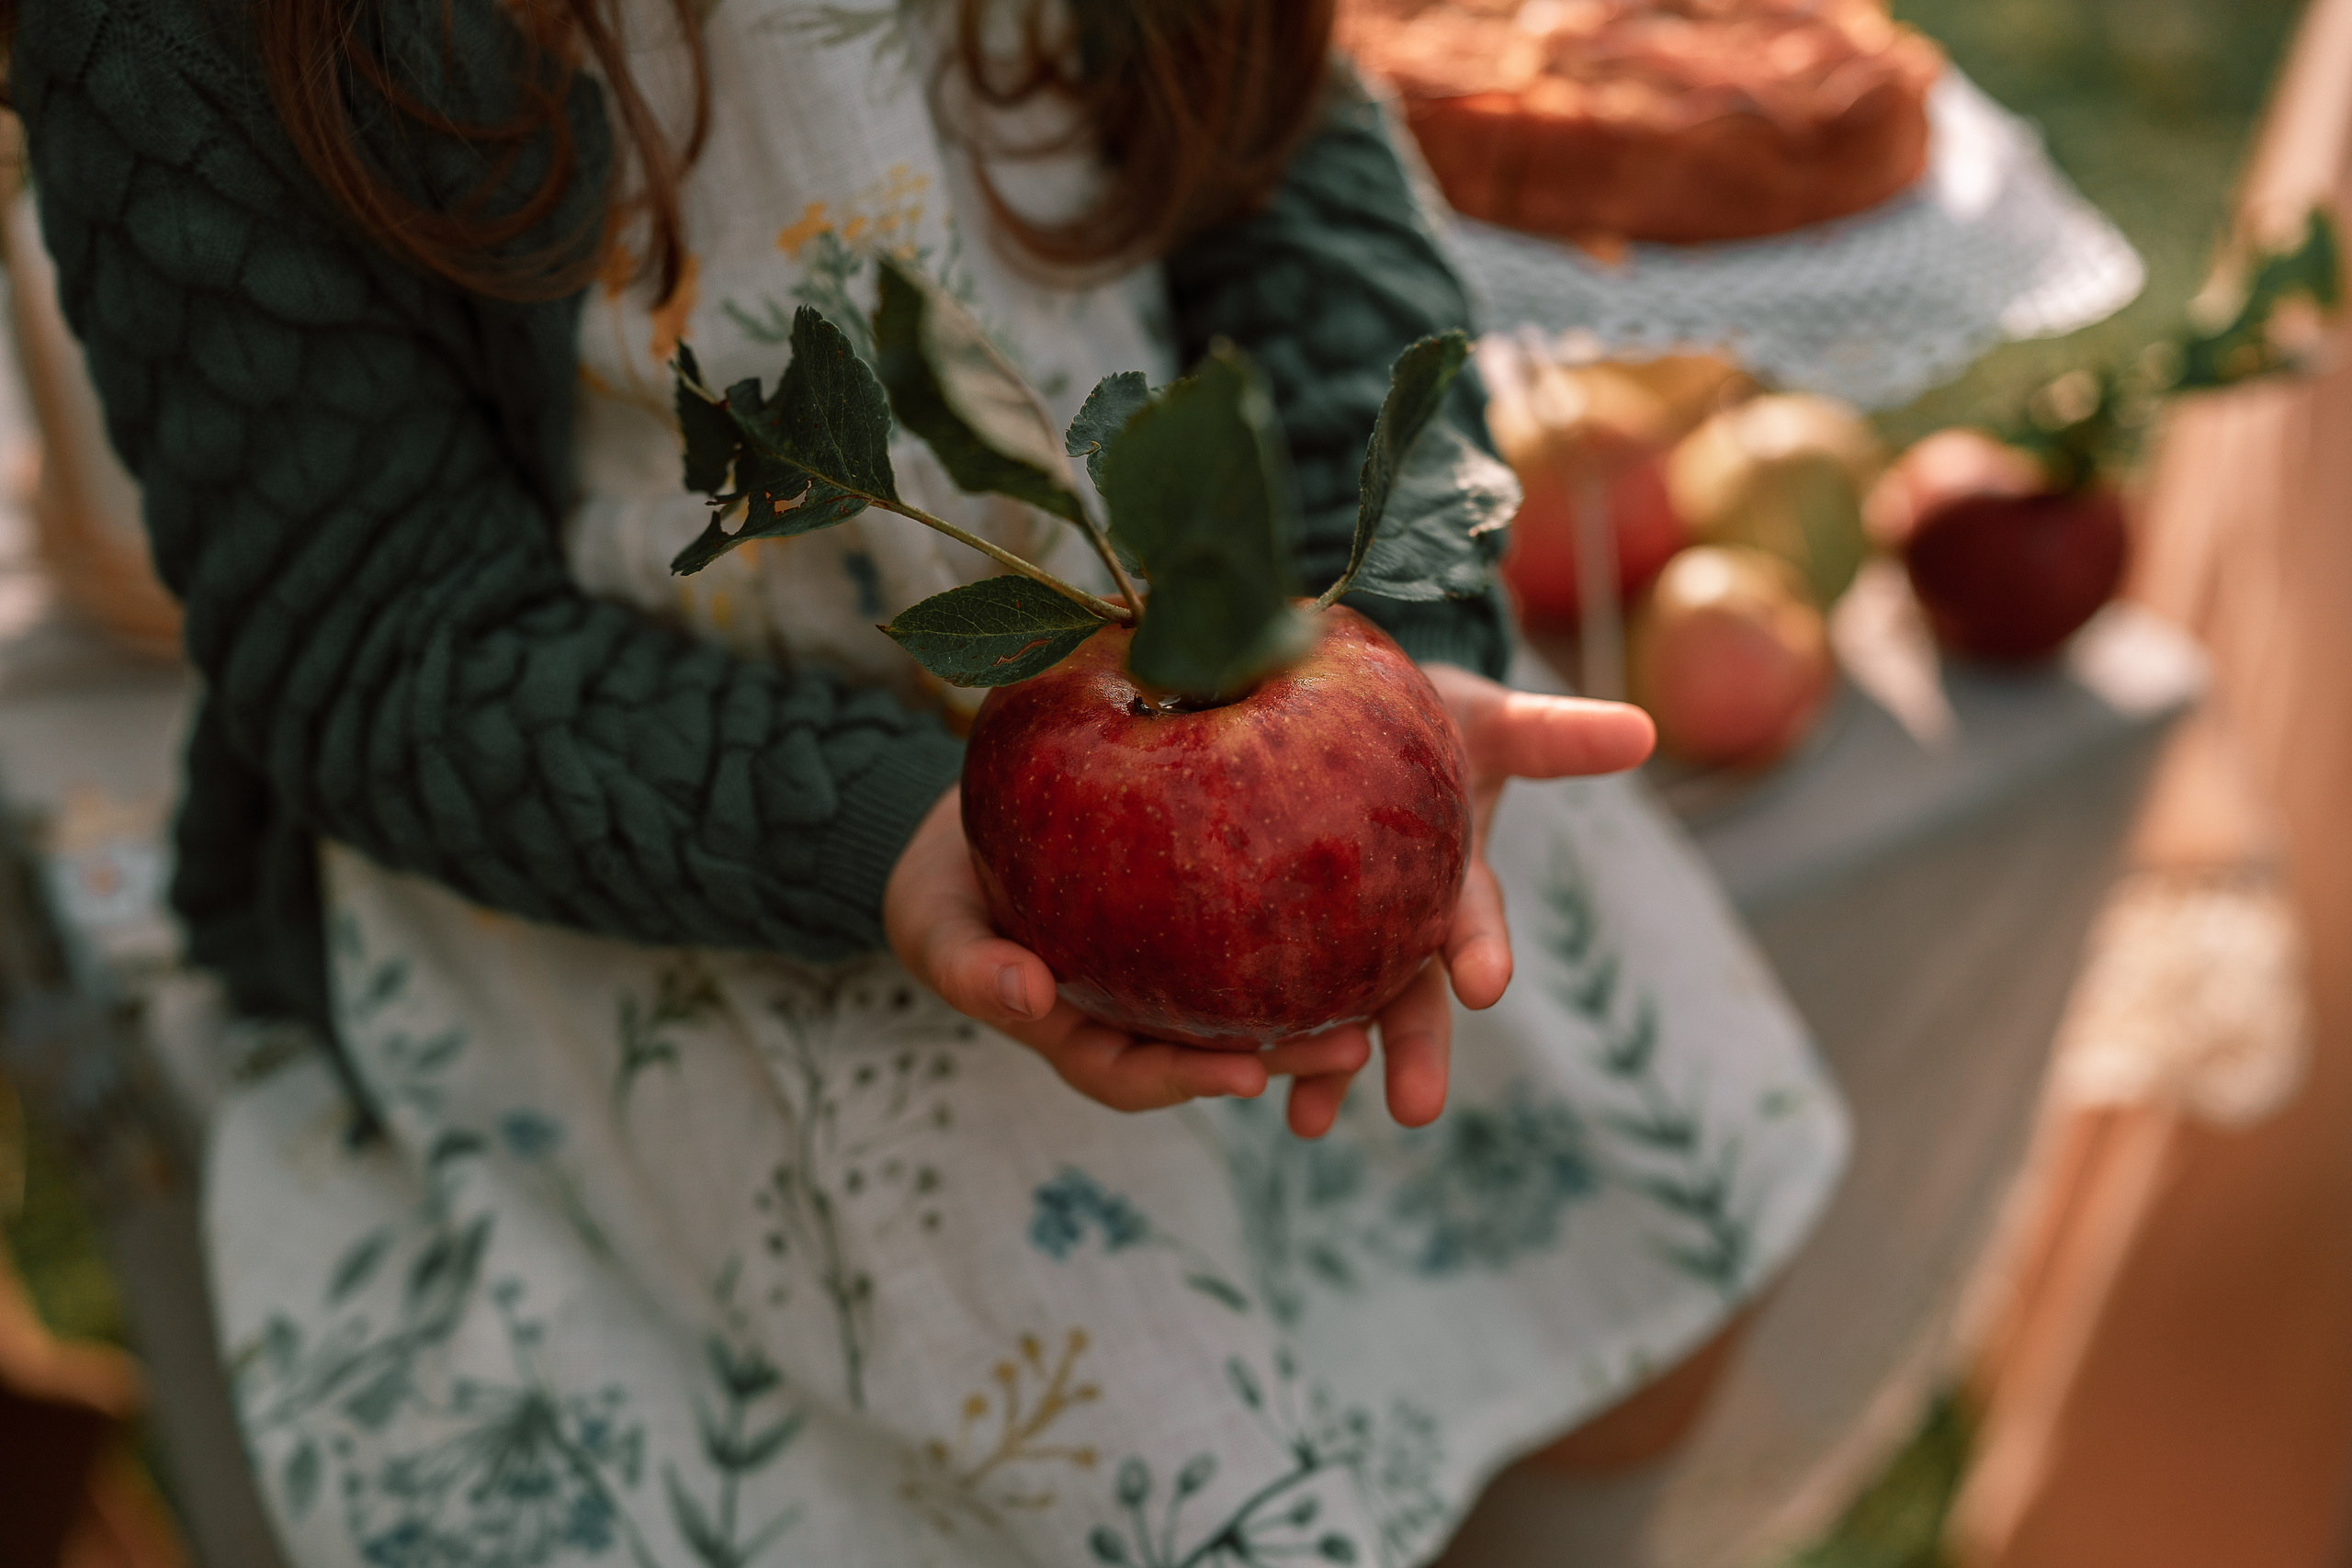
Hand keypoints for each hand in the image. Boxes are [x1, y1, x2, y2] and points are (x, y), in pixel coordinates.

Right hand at [885, 788, 1375, 1113]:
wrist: (967, 812)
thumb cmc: (940, 880)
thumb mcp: (932, 922)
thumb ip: (969, 966)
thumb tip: (1030, 996)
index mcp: (1076, 1031)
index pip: (1135, 1073)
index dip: (1188, 1078)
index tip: (1244, 1074)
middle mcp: (1137, 1012)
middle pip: (1212, 1048)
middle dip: (1282, 1057)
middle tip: (1351, 1044)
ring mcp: (1172, 970)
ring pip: (1250, 999)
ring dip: (1313, 1009)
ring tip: (1382, 1000)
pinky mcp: (1204, 910)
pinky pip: (1259, 933)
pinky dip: (1308, 937)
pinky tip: (1370, 912)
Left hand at [1276, 669, 1653, 1136]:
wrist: (1352, 723)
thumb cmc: (1433, 722)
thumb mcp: (1490, 721)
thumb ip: (1555, 735)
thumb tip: (1648, 731)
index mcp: (1456, 881)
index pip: (1474, 919)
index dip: (1482, 950)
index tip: (1487, 986)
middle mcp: (1408, 927)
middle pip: (1414, 994)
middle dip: (1417, 1049)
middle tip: (1417, 1108)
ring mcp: (1353, 945)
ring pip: (1347, 1015)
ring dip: (1331, 1070)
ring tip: (1307, 1122)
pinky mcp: (1293, 946)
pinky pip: (1278, 998)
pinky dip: (1265, 1042)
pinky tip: (1247, 1090)